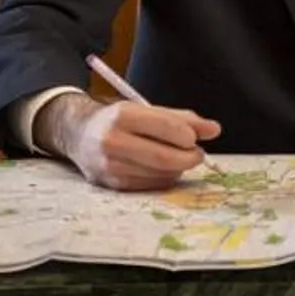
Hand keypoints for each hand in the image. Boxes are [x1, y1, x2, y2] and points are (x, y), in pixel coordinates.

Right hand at [43, 91, 221, 190]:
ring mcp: (111, 166)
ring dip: (178, 168)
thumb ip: (181, 119)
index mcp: (123, 115)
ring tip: (177, 158)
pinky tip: (161, 168)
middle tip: (198, 154)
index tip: (196, 137)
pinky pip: (150, 185)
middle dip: (189, 157)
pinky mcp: (112, 184)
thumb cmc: (120, 120)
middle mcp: (113, 141)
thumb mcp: (145, 110)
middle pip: (165, 156)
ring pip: (160, 173)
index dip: (189, 134)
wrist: (80, 135)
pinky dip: (164, 178)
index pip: (167, 127)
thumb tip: (214, 130)